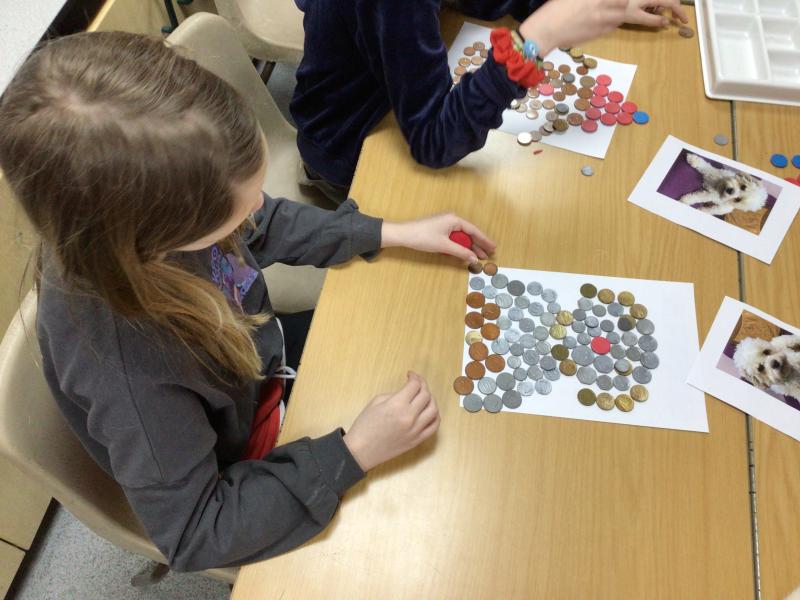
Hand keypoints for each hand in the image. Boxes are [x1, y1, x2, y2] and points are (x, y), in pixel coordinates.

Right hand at [343, 372, 439, 471]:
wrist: (361, 451)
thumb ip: (395, 394)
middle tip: (416, 384)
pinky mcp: (417, 441)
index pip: (415, 385)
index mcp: (397, 405)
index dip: (414, 377)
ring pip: (433, 410)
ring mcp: (415, 430)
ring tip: (424, 397)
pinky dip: (435, 416)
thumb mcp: (376, 402)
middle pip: (426, 395)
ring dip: (431, 400)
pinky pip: (433, 427)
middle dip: (422, 385)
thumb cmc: (364, 426)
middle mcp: (410, 417)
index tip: (410, 375)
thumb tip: (407, 393)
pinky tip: (429, 412)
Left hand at [381, 213, 495, 263]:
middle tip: (489, 255)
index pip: (474, 230)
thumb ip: (461, 252)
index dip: (484, 240)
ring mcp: (445, 224)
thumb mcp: (444, 246)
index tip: (493, 247)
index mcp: (454, 220)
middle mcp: (451, 220)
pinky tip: (465, 253)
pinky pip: (454, 238)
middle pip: (469, 233)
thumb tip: (475, 259)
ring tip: (479, 256)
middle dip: (478, 245)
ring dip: (469, 247)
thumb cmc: (423, 237)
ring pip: (462, 237)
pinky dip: (460, 246)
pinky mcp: (439, 230)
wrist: (404, 235)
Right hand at [518, 0, 627, 55]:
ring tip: (611, 12)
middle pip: (623, 1)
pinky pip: (612, 27)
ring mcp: (600, 20)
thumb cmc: (553, 10)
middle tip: (615, 3)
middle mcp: (599, 5)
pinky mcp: (598, 33)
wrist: (545, 31)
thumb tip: (592, 1)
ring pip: (621, 15)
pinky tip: (604, 21)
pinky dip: (612, 23)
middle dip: (621, 1)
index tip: (613, 0)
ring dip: (619, 13)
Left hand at [624, 0, 687, 25]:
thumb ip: (653, 20)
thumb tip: (666, 23)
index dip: (680, 12)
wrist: (612, 3)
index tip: (684, 20)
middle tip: (675, 18)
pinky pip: (657, 0)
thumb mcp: (637, 17)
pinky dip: (657, 4)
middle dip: (674, 8)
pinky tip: (649, 9)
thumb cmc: (623, 9)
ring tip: (654, 14)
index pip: (672, 3)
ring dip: (664, 6)